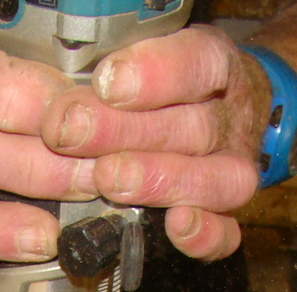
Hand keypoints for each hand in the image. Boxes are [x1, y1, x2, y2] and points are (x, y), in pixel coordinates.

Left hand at [40, 25, 271, 261]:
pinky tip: (176, 226)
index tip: (108, 83)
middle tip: (73, 134)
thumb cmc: (164, 82)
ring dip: (159, 180)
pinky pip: (227, 232)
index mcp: (215, 66)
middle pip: (194, 126)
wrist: (219, 107)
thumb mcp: (141, 53)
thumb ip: (109, 66)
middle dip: (127, 133)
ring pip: (214, 179)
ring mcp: (233, 170)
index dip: (156, 73)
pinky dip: (204, 234)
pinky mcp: (227, 215)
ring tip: (108, 179)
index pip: (198, 63)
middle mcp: (230, 119)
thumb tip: (63, 97)